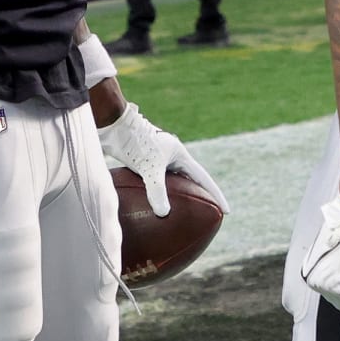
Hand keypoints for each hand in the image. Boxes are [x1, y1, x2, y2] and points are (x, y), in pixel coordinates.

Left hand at [97, 102, 229, 216]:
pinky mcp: (142, 161)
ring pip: (171, 182)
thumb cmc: (134, 142)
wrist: (113, 125)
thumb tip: (164, 215)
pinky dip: (155, 195)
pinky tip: (149, 208)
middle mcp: (170, 156)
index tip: (227, 211)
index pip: (203, 179)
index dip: (216, 195)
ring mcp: (156, 158)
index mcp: (179, 154)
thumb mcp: (149, 168)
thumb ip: (157, 191)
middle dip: (199, 197)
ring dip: (176, 197)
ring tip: (180, 215)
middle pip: (190, 180)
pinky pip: (153, 182)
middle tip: (207, 215)